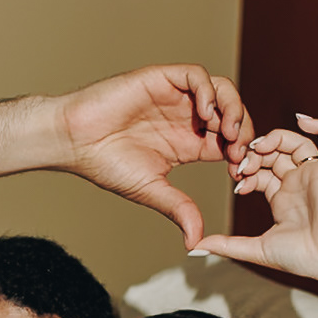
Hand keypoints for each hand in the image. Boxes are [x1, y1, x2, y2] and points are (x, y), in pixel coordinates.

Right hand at [55, 66, 254, 250]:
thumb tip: (196, 242)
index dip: (242, 154)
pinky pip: (196, 76)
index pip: (231, 141)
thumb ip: (178, 209)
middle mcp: (186, 118)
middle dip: (243, 131)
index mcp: (189, 143)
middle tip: (238, 152)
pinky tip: (206, 113)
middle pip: (233, 113)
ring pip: (220, 90)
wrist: (74, 141)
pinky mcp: (161, 79)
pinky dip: (208, 91)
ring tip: (227, 131)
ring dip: (232, 108)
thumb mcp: (152, 190)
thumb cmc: (105, 164)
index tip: (238, 173)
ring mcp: (175, 97)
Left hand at [197, 114, 317, 282]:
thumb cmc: (301, 258)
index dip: (246, 171)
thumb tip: (194, 248)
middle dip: (255, 154)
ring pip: (295, 143)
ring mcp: (315, 175)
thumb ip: (225, 245)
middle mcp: (298, 184)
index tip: (236, 181)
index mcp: (283, 199)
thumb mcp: (256, 249)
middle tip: (243, 161)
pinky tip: (301, 119)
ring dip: (275, 139)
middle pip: (275, 155)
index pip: (260, 173)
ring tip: (260, 147)